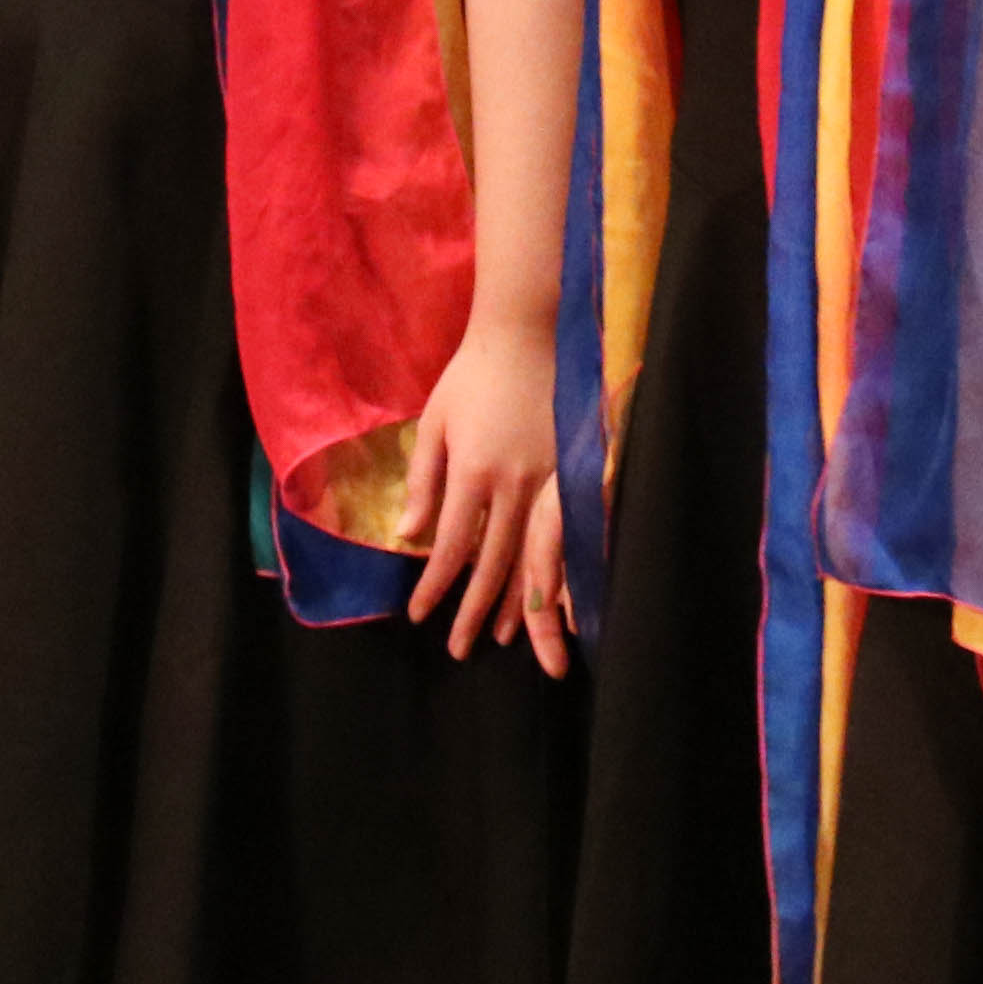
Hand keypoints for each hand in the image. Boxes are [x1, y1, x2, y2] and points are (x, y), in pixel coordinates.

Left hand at [400, 316, 569, 672]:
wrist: (530, 334)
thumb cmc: (473, 376)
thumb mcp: (434, 424)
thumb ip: (423, 481)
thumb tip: (409, 535)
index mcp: (472, 472)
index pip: (450, 546)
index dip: (436, 586)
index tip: (422, 616)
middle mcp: (512, 484)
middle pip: (492, 563)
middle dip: (474, 610)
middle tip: (461, 649)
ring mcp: (549, 480)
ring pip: (532, 555)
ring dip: (515, 601)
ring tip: (502, 636)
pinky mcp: (573, 471)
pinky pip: (562, 533)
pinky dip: (553, 569)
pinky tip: (549, 593)